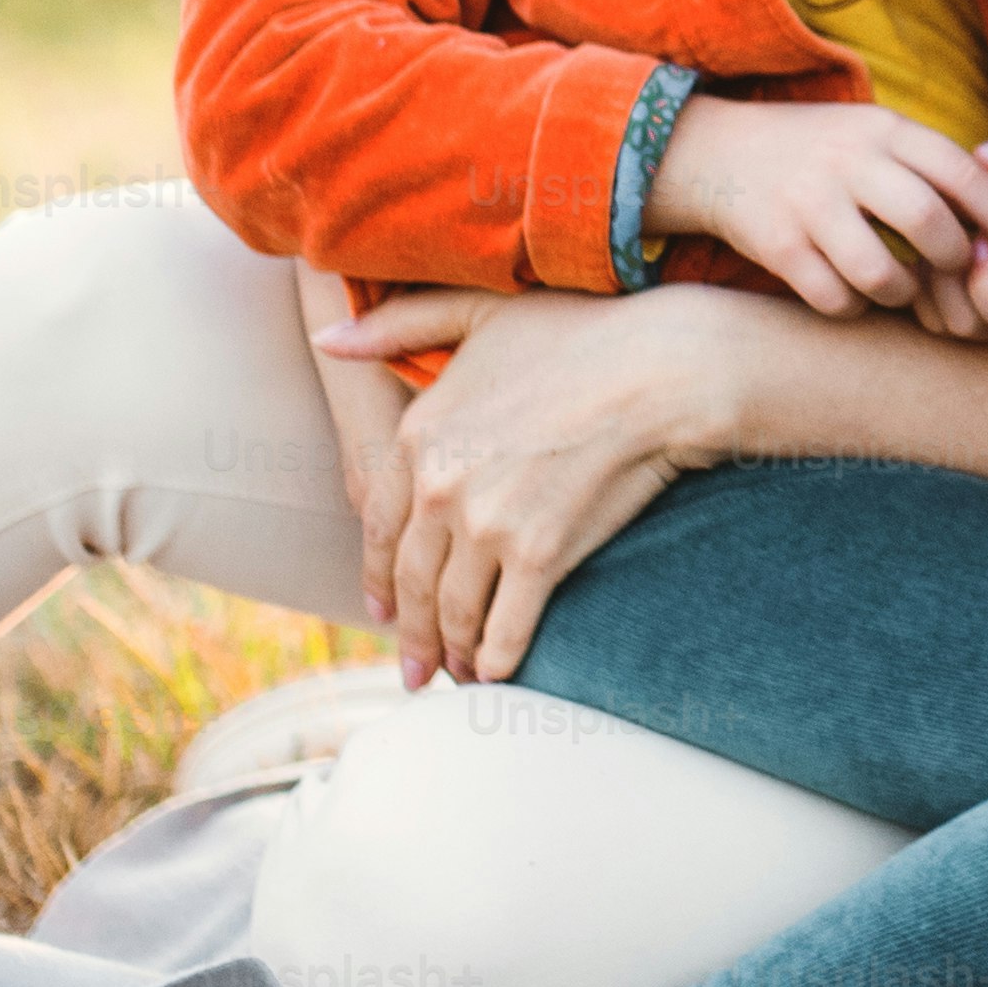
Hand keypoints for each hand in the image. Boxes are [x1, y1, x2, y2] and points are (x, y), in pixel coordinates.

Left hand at [357, 288, 743, 682]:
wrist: (659, 369)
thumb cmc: (580, 331)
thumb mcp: (478, 311)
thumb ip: (398, 323)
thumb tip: (328, 338)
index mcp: (418, 432)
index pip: (379, 525)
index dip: (377, 575)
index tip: (380, 607)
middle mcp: (440, 486)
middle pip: (412, 579)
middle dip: (410, 631)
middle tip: (414, 666)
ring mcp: (487, 525)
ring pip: (453, 610)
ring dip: (451, 650)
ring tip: (456, 673)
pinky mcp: (539, 555)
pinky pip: (506, 627)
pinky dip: (498, 660)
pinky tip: (498, 675)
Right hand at [645, 97, 987, 320]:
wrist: (717, 152)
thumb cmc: (818, 151)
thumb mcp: (870, 134)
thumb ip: (925, 163)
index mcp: (882, 130)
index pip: (960, 170)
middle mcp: (847, 161)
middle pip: (926, 219)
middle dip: (953, 258)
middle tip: (955, 271)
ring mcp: (808, 202)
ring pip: (879, 271)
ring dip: (903, 293)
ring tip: (902, 289)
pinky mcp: (775, 243)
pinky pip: (832, 297)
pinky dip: (853, 307)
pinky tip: (853, 294)